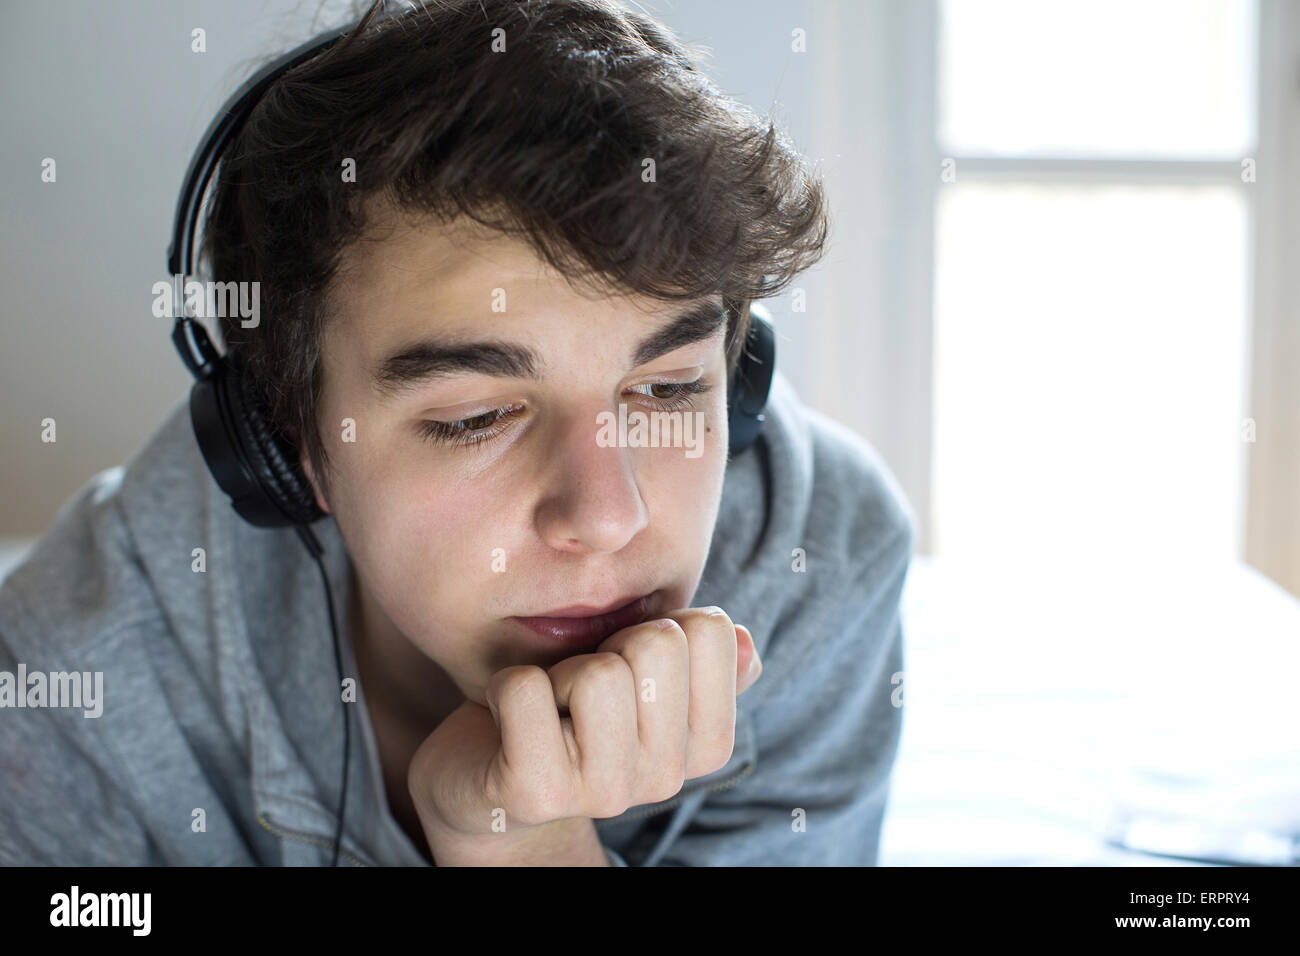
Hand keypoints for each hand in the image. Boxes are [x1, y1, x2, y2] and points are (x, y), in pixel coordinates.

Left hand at [408, 606, 760, 850]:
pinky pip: (526, 688)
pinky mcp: (537, 793)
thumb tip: (744, 642)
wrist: (490, 769)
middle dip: (607, 646)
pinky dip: (505, 685)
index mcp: (707, 744)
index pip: (711, 629)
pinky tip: (507, 719)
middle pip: (656, 644)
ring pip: (598, 672)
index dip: (656, 626)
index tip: (626, 664)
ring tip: (551, 706)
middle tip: (580, 689)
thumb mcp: (640, 673)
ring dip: (558, 671)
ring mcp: (605, 793)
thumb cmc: (572, 707)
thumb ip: (698, 658)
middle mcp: (667, 778)